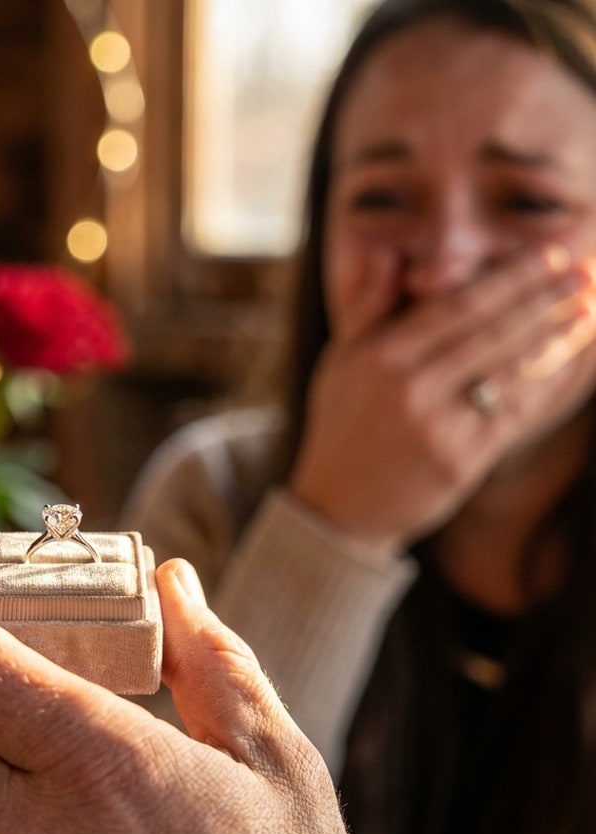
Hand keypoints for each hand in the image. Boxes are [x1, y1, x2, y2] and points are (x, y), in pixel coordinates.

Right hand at [289, 244, 595, 553]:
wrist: (336, 508)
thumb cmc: (340, 428)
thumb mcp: (339, 362)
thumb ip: (367, 307)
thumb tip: (389, 253)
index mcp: (379, 358)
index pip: (457, 307)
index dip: (510, 279)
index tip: (548, 256)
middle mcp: (408, 389)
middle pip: (492, 332)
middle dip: (545, 298)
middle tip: (585, 270)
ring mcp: (436, 427)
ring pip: (509, 371)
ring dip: (556, 337)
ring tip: (587, 310)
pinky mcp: (459, 462)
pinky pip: (513, 414)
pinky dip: (543, 385)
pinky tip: (567, 363)